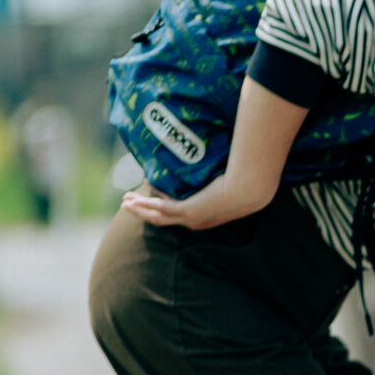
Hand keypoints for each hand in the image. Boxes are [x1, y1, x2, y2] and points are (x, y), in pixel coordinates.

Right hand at [120, 176, 268, 231]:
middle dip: (145, 211)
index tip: (151, 190)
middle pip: (165, 218)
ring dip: (140, 209)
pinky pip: (160, 209)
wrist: (250, 187)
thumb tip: (208, 153)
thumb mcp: (224, 176)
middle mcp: (199, 221)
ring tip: (125, 203)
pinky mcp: (188, 211)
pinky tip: (133, 200)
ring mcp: (193, 218)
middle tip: (129, 204)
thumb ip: (212, 170)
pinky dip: (145, 205)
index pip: (179, 211)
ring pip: (158, 216)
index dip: (162, 202)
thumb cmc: (244, 178)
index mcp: (207, 214)